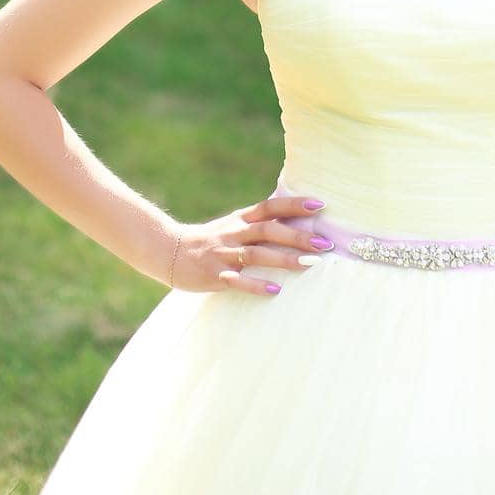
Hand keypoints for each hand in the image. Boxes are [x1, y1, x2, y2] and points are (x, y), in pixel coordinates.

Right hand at [167, 191, 334, 296]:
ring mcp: (224, 254)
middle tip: (325, 243)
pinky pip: (237, 280)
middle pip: (269, 231)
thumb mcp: (234, 226)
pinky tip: (275, 290)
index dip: (294, 205)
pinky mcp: (215, 275)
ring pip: (257, 254)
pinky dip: (256, 284)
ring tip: (310, 264)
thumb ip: (259, 223)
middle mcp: (235, 233)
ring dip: (284, 259)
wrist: (170, 251)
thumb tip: (294, 218)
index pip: (271, 207)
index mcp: (241, 220)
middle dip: (298, 236)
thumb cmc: (211, 240)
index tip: (319, 205)